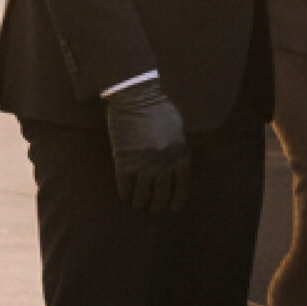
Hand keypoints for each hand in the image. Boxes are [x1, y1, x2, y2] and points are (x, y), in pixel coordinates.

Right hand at [103, 78, 189, 213]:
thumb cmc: (158, 108)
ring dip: (140, 201)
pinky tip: (125, 196)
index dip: (178, 198)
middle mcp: (163, 162)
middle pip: (161, 193)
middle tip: (153, 209)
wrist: (137, 95)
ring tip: (138, 204)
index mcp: (179, 153)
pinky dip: (125, 192)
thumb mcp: (177, 128)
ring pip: (142, 192)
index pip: (181, 184)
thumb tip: (174, 167)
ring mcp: (144, 162)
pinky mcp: (125, 160)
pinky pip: (125, 184)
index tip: (174, 207)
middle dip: (157, 205)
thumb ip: (177, 148)